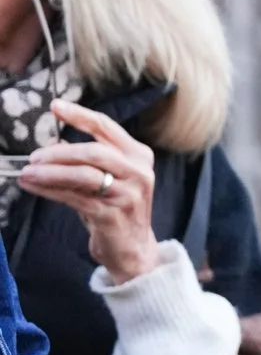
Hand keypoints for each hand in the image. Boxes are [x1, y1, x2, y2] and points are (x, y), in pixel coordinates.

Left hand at [17, 100, 158, 284]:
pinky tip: (31, 186)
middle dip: (58, 153)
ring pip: (83, 174)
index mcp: (139, 156)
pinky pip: (74, 197)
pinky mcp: (111, 215)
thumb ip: (86, 160)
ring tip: (27, 172)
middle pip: (94, 151)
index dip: (79, 115)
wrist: (132, 248)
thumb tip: (52, 145)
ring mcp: (128, 194)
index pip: (107, 128)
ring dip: (50, 172)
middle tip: (33, 157)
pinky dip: (48, 190)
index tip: (55, 106)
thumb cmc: (116, 209)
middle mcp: (138, 172)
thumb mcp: (107, 179)